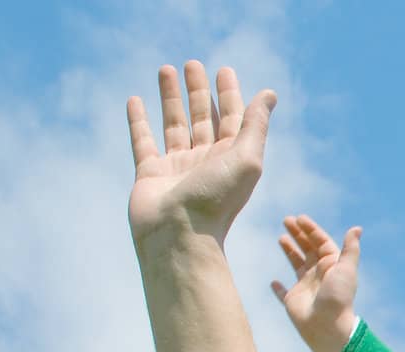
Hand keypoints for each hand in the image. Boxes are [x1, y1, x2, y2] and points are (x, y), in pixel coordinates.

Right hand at [127, 62, 275, 247]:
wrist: (179, 235)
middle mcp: (206, 162)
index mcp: (232, 159)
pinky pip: (143, 141)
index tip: (223, 69)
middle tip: (193, 64)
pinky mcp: (150, 174)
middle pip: (202, 118)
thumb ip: (255, 125)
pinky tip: (135, 99)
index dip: (229, 94)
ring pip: (174, 124)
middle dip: (199, 91)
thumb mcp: (246, 158)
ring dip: (171, 97)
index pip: (232, 119)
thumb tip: (270, 94)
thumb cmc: (216, 200)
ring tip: (165, 68)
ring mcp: (177, 168)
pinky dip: (138, 120)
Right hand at [272, 216, 361, 351]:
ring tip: (281, 237)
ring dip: (289, 251)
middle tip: (286, 220)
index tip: (299, 218)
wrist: (328, 326)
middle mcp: (319, 275)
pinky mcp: (293, 301)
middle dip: (298, 235)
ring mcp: (305, 288)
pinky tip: (273, 282)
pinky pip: (283, 293)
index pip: (321, 243)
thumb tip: (357, 228)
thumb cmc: (338, 297)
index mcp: (331, 266)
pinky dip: (278, 288)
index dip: (311, 230)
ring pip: (296, 265)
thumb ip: (350, 249)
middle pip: (308, 250)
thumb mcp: (346, 269)